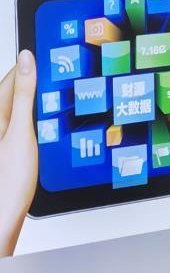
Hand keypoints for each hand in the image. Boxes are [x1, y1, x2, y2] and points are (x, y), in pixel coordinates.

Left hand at [0, 51, 37, 256]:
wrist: (4, 214)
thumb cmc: (9, 179)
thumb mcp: (21, 130)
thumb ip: (24, 94)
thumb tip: (26, 59)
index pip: (10, 78)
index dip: (31, 67)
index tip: (52, 59)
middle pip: (14, 93)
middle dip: (35, 86)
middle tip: (61, 81)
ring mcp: (1, 136)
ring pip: (19, 110)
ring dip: (37, 106)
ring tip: (57, 104)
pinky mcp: (6, 149)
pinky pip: (21, 126)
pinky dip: (35, 123)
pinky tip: (47, 129)